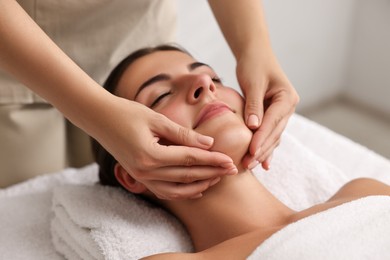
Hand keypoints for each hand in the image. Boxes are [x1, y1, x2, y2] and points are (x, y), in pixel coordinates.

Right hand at [95, 97, 236, 199]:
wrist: (99, 118)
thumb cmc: (127, 113)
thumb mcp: (157, 119)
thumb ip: (184, 134)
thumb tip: (209, 143)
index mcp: (150, 155)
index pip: (189, 159)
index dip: (212, 159)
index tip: (229, 159)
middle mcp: (145, 171)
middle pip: (186, 175)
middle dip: (211, 172)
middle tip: (232, 169)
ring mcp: (141, 177)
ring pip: (177, 189)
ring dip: (200, 184)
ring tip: (218, 178)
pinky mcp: (139, 177)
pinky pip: (164, 190)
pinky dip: (182, 191)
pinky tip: (196, 188)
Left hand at [237, 47, 298, 169]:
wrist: (255, 54)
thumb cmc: (254, 65)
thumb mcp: (253, 83)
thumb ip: (254, 105)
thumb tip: (253, 127)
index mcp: (287, 98)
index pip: (273, 121)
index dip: (262, 138)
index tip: (251, 151)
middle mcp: (288, 107)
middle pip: (275, 133)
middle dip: (261, 149)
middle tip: (247, 164)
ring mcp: (282, 113)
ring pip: (273, 136)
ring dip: (262, 152)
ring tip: (249, 165)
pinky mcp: (273, 116)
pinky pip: (270, 134)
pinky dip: (266, 147)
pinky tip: (263, 163)